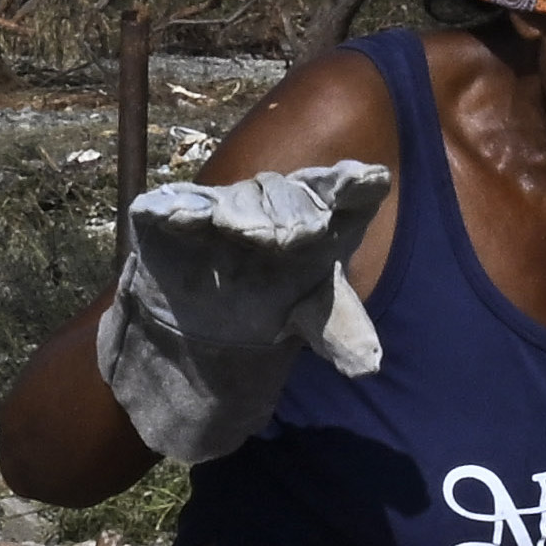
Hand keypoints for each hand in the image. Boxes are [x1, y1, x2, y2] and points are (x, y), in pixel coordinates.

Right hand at [93, 160, 392, 467]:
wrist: (206, 326)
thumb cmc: (273, 307)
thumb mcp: (311, 319)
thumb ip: (340, 333)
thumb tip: (368, 365)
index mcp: (316, 220)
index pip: (341, 194)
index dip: (354, 186)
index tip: (371, 180)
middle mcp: (271, 202)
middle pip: (288, 195)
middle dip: (295, 210)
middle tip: (299, 234)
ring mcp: (222, 203)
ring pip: (237, 199)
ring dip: (243, 212)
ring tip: (244, 231)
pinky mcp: (174, 213)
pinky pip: (175, 205)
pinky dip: (178, 209)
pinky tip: (185, 220)